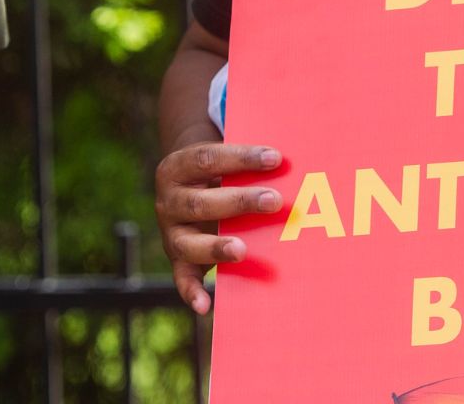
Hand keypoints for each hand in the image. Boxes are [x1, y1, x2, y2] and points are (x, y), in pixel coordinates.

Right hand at [153, 141, 283, 314]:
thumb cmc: (216, 171)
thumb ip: (246, 163)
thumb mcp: (220, 160)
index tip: (275, 158)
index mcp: (177, 167)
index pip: (208, 158)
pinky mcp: (177, 260)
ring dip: (217, 247)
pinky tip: (206, 306)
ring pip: (189, 243)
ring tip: (243, 250)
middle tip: (275, 200)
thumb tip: (295, 161)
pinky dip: (192, 293)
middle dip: (240, 201)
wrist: (184, 186)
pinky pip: (182, 278)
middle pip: (201, 202)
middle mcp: (168, 201)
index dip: (241, 158)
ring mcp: (170, 233)